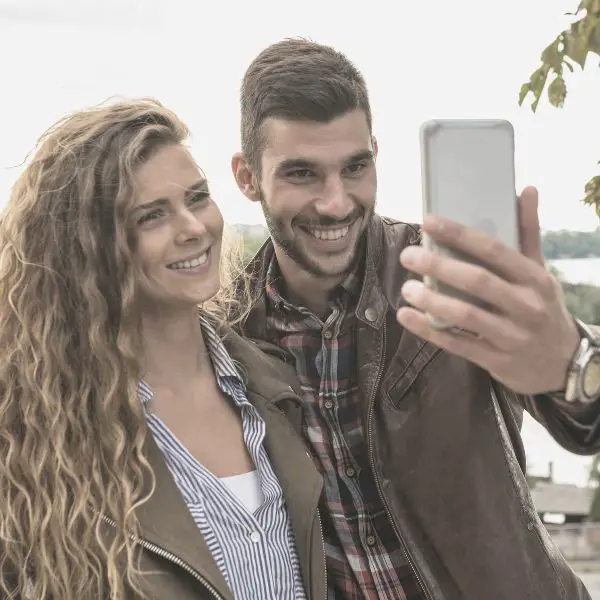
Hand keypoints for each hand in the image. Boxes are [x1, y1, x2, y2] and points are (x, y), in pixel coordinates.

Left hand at [396, 186, 579, 394]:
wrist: (564, 363)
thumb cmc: (543, 308)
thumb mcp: (540, 272)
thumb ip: (529, 233)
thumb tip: (527, 189)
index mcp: (534, 278)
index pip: (495, 250)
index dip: (460, 235)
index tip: (429, 222)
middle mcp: (526, 305)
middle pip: (478, 281)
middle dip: (439, 266)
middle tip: (408, 255)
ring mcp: (512, 336)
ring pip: (466, 315)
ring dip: (432, 300)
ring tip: (406, 289)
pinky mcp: (496, 360)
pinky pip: (458, 344)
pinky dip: (429, 330)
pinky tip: (407, 317)